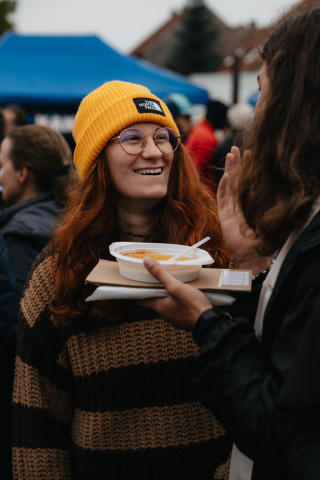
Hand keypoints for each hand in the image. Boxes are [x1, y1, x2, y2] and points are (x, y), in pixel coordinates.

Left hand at [137, 257, 211, 331]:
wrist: (210, 323)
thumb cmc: (192, 305)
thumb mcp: (176, 286)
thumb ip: (160, 274)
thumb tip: (146, 261)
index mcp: (159, 307)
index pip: (141, 299)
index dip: (138, 290)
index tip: (137, 282)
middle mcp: (164, 315)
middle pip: (154, 301)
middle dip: (154, 290)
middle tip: (157, 279)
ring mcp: (174, 319)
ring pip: (166, 305)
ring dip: (166, 296)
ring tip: (171, 285)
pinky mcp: (184, 320)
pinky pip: (176, 309)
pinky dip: (176, 302)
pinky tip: (183, 296)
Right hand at [218, 146, 269, 273]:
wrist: (253, 253)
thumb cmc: (264, 238)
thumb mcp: (271, 216)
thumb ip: (272, 203)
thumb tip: (282, 186)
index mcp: (250, 202)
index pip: (248, 180)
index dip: (248, 166)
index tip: (251, 152)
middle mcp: (239, 203)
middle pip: (236, 178)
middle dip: (236, 163)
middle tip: (235, 148)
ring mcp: (230, 208)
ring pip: (228, 185)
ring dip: (229, 170)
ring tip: (229, 155)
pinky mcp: (224, 216)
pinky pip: (222, 199)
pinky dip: (223, 187)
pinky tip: (226, 176)